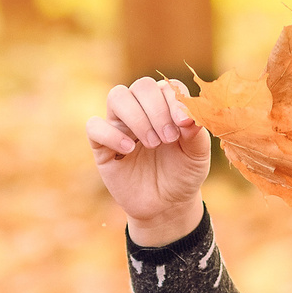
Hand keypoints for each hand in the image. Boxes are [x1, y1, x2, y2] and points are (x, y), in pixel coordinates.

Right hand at [86, 76, 210, 246]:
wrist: (166, 206)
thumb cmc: (182, 174)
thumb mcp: (197, 156)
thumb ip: (196, 133)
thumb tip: (188, 115)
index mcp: (166, 106)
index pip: (167, 87)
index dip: (175, 101)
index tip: (184, 125)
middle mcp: (141, 110)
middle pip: (141, 86)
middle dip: (156, 110)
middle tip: (168, 138)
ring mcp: (120, 125)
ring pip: (117, 97)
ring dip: (136, 117)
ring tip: (152, 143)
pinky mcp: (103, 146)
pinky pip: (95, 127)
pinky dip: (111, 134)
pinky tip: (129, 150)